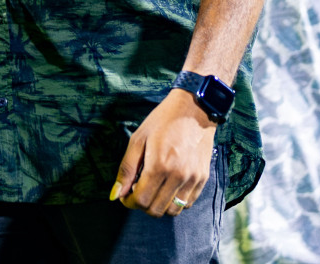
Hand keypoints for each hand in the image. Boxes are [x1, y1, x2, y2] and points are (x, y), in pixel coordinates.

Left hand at [111, 89, 214, 218]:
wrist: (193, 110)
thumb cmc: (162, 121)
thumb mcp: (138, 139)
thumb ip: (126, 169)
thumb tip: (116, 194)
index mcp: (159, 165)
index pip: (141, 200)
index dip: (129, 201)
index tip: (125, 195)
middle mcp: (178, 176)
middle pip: (156, 209)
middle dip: (142, 204)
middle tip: (137, 191)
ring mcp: (193, 179)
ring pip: (173, 210)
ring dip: (159, 205)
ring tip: (153, 189)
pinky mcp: (203, 178)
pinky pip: (188, 203)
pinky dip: (175, 201)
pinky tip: (168, 187)